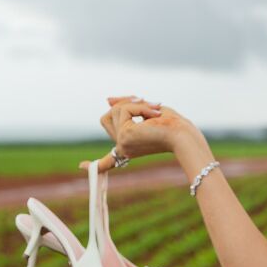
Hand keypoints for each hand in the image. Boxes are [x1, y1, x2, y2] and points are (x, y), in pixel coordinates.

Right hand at [78, 95, 197, 172]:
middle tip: (150, 103)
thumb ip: (127, 105)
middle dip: (126, 103)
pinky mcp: (124, 136)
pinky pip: (123, 110)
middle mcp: (124, 148)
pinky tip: (153, 115)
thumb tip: (107, 99)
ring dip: (136, 104)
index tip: (82, 167)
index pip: (109, 160)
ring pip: (114, 110)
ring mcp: (122, 143)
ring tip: (155, 111)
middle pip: (108, 115)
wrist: (184, 136)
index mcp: (131, 146)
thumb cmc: (173, 126)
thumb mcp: (147, 111)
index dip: (96, 164)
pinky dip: (139, 106)